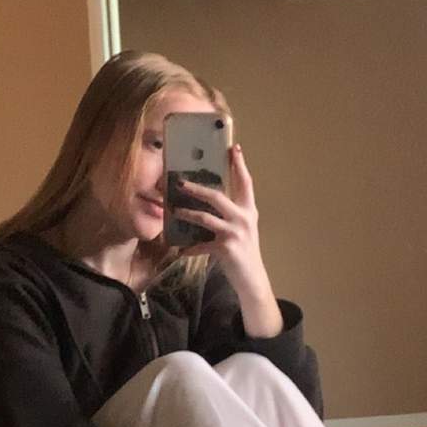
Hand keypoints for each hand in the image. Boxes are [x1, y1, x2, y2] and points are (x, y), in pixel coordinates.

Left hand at [175, 144, 283, 337]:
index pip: (245, 182)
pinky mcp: (225, 248)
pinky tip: (180, 251)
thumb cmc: (244, 252)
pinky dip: (189, 248)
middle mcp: (244, 218)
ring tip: (174, 210)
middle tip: (180, 182)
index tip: (234, 147)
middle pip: (218, 196)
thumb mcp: (242, 229)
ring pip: (205, 217)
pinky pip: (201, 245)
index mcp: (249, 210)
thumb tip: (208, 201)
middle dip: (197, 188)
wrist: (251, 279)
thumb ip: (230, 214)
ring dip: (187, 213)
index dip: (239, 164)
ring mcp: (235, 233)